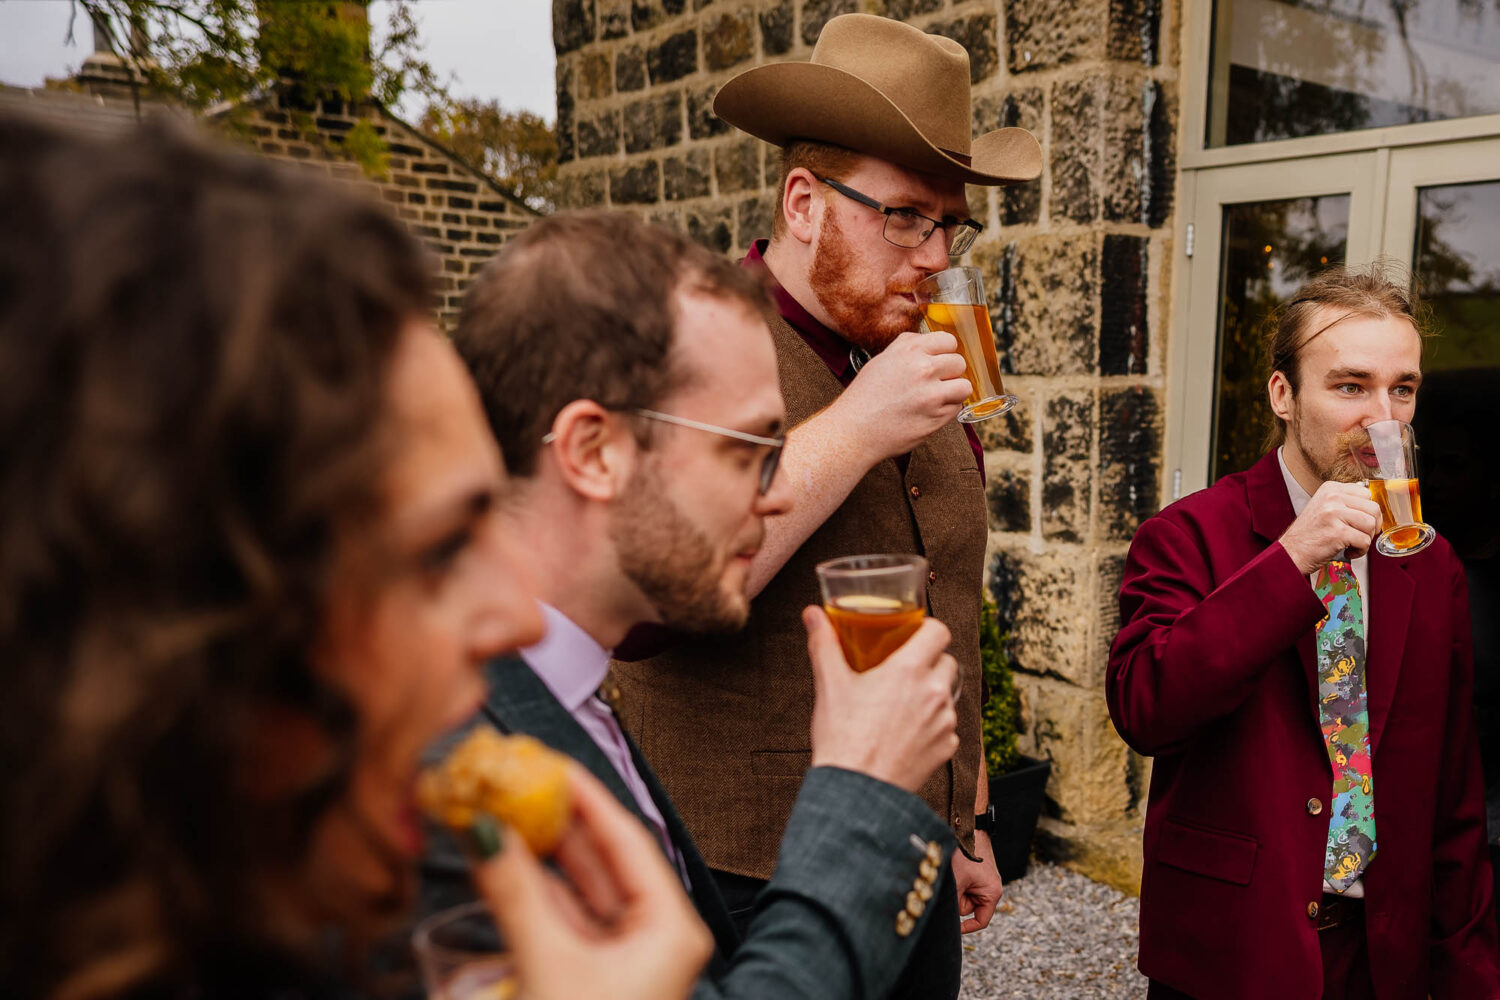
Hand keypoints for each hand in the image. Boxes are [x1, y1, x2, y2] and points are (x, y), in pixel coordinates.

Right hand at [472, 764, 711, 999]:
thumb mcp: (549, 965)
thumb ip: (516, 895)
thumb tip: (485, 832)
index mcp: (670, 931)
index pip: (629, 840)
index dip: (587, 798)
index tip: (551, 766)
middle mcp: (657, 940)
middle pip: (606, 862)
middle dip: (560, 825)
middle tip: (521, 787)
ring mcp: (628, 962)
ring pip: (584, 893)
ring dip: (544, 861)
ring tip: (507, 819)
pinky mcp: (598, 981)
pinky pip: (571, 923)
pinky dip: (540, 898)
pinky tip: (511, 871)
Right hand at [805, 605, 959, 791]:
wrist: (856, 791)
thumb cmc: (843, 738)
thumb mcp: (829, 684)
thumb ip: (824, 643)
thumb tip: (813, 614)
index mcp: (909, 670)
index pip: (939, 631)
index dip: (927, 629)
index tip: (912, 634)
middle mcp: (935, 692)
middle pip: (947, 660)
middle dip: (929, 661)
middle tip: (903, 670)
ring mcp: (945, 722)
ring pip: (947, 695)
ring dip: (931, 694)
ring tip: (901, 704)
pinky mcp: (947, 748)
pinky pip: (947, 727)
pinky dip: (932, 725)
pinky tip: (906, 732)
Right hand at [831, 330, 970, 461]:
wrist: (854, 430)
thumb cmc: (864, 398)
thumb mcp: (882, 360)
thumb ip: (908, 348)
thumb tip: (929, 342)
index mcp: (909, 350)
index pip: (948, 341)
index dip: (945, 352)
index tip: (939, 361)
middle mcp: (923, 368)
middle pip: (959, 362)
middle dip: (950, 373)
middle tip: (935, 383)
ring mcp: (932, 393)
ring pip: (964, 385)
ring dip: (954, 391)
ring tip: (936, 398)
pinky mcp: (937, 417)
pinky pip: (957, 408)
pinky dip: (947, 410)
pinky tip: (928, 412)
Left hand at [952, 830, 1002, 933]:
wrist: (969, 828)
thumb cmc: (965, 853)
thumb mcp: (957, 881)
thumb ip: (952, 901)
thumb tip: (943, 918)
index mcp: (992, 893)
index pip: (981, 920)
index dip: (966, 928)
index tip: (951, 930)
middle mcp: (990, 889)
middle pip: (968, 908)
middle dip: (956, 900)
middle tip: (950, 885)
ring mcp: (982, 881)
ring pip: (962, 897)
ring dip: (954, 889)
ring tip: (952, 871)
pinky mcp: (974, 874)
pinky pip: (962, 886)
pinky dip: (955, 882)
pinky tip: (953, 869)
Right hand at [1278, 481, 1380, 572]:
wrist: (1291, 552)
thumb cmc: (1309, 535)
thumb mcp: (1324, 508)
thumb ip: (1345, 503)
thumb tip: (1371, 506)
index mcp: (1330, 489)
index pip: (1366, 494)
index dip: (1368, 511)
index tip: (1360, 522)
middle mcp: (1331, 497)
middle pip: (1373, 508)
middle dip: (1372, 526)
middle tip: (1360, 535)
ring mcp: (1333, 513)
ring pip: (1371, 524)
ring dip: (1366, 539)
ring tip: (1353, 543)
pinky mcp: (1337, 532)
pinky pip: (1364, 541)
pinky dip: (1360, 551)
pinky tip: (1348, 551)